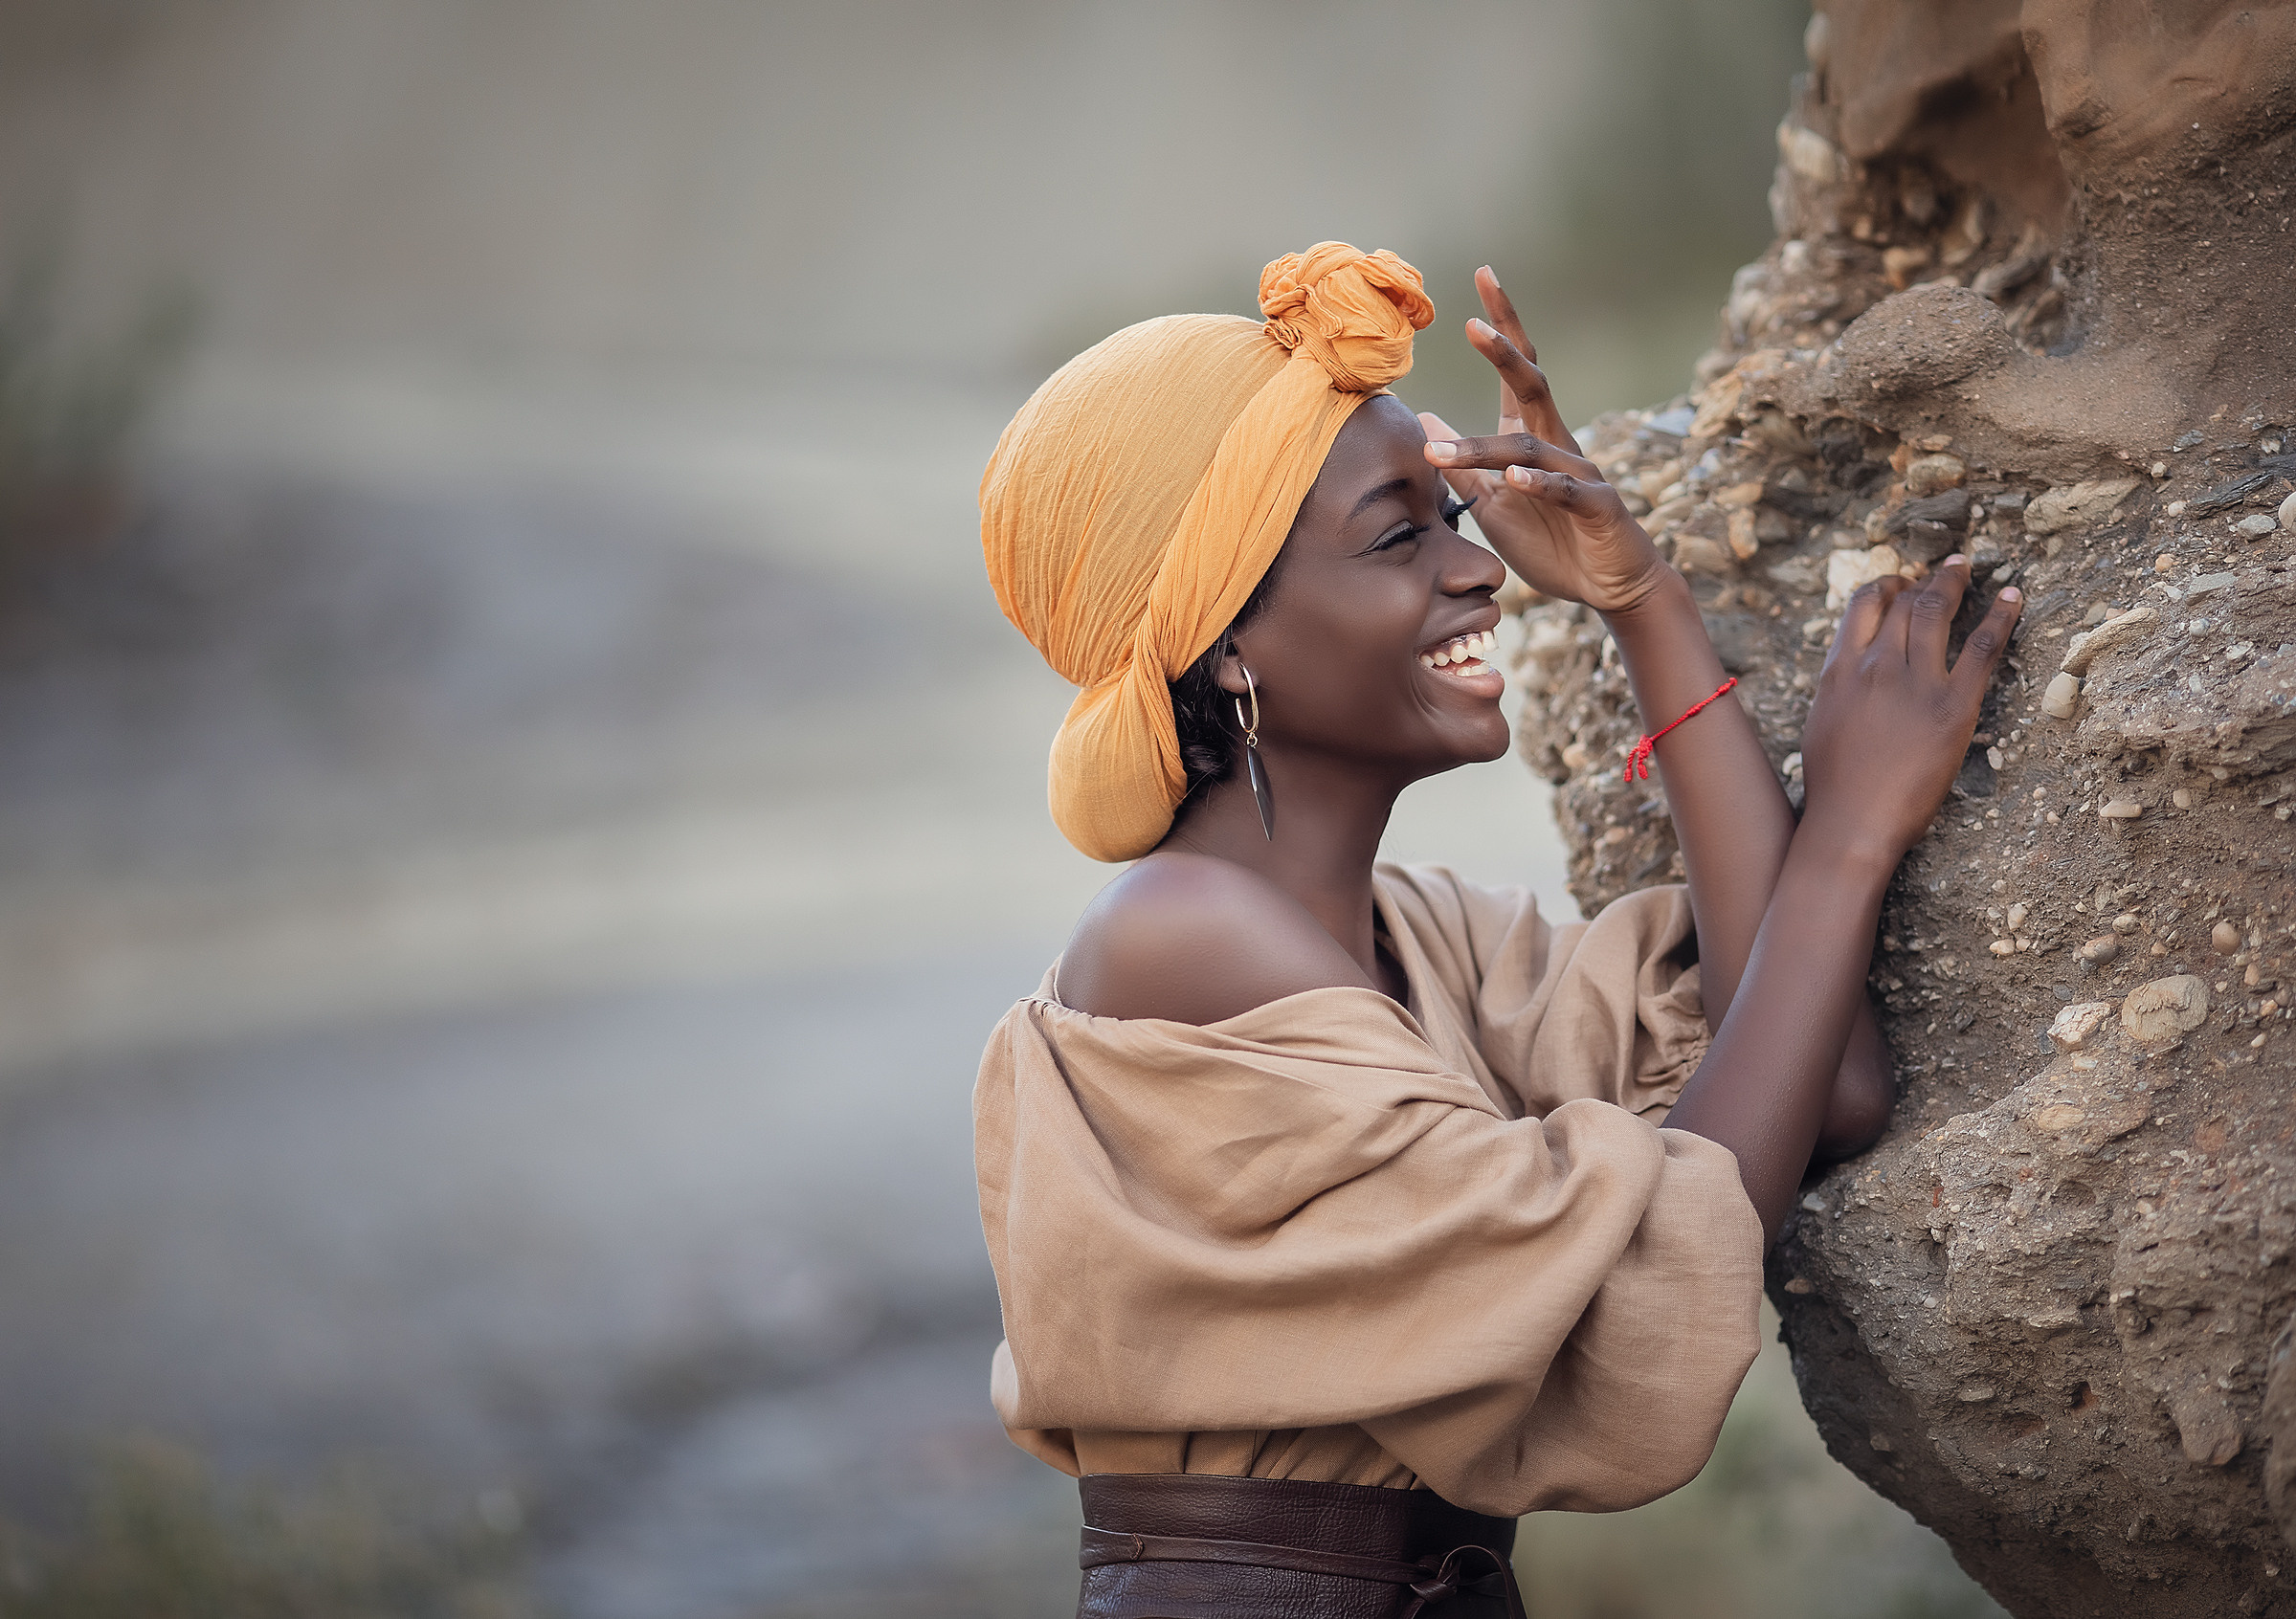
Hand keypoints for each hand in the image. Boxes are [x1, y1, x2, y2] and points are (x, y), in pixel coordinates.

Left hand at [1417, 267, 1668, 616]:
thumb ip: (1463, 466)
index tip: (1481, 277)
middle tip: (1472, 322)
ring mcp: (1580, 471)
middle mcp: (1556, 442)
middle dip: (1504, 351)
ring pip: (1529, 448)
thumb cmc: (1553, 541)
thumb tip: (1424, 421)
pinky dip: (1538, 485)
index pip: (1515, 372)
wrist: (1611, 585)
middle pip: (1531, 383)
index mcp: (1530, 437)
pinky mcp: (1598, 505)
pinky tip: (1512, 479)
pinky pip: (1566, 489)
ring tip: (1440, 452)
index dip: (1501, 326)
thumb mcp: (1493, 505)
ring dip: (1481, 450)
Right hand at [1798, 558, 2022, 867]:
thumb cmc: (1834, 784)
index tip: (1900, 582)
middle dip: (1924, 580)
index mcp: (1840, 671)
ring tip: (1966, 568)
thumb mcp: (1823, 721)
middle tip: (1944, 570)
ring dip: (1953, 583)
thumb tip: (1852, 667)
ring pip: (1936, 613)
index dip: (1885, 586)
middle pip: (1903, 603)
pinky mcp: (1954, 706)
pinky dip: (2001, 615)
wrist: (1852, 823)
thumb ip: (1840, 685)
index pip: (1862, 606)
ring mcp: (1915, 684)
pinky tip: (2013, 595)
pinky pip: (1982, 647)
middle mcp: (1876, 666)